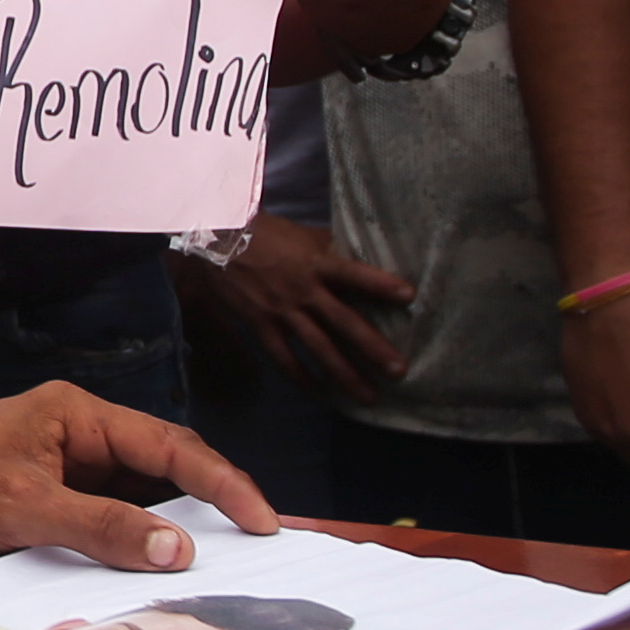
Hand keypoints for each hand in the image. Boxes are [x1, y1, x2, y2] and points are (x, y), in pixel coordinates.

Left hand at [0, 381, 275, 572]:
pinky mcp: (48, 501)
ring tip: (223, 568)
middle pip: (166, 468)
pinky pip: (109, 521)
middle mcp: (77, 436)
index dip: (225, 485)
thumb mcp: (22, 509)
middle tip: (261, 547)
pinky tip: (155, 576)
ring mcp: (64, 468)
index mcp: (76, 416)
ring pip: (140, 498)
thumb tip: (175, 549)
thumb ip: (101, 526)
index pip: (171, 447)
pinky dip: (135, 545)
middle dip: (214, 504)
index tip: (264, 522)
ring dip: (175, 531)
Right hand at [206, 213, 414, 401]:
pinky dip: (302, 377)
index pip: (353, 274)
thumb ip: (331, 251)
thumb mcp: (303, 235)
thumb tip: (362, 259)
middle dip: (372, 348)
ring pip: (318, 347)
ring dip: (345, 374)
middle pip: (343, 322)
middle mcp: (303, 290)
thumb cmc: (266, 233)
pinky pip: (284, 358)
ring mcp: (281, 311)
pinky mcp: (261, 325)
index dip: (380, 284)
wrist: (220, 239)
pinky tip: (321, 392)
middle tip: (399, 371)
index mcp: (315, 263)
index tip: (409, 296)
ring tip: (368, 395)